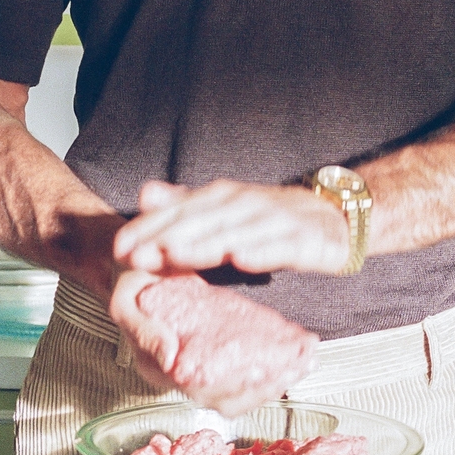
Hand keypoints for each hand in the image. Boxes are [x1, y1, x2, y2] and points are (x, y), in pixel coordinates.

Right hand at [106, 268, 308, 416]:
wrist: (133, 261)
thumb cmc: (128, 280)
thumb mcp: (125, 301)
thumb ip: (143, 331)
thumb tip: (170, 359)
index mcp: (160, 369)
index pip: (205, 393)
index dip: (240, 389)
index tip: (268, 374)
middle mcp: (183, 373)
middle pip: (231, 396)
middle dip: (270, 384)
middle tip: (300, 365)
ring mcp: (201, 360)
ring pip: (243, 383)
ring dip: (276, 375)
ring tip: (305, 358)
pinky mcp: (216, 344)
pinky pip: (246, 362)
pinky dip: (272, 359)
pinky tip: (294, 348)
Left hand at [111, 179, 349, 278]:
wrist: (335, 216)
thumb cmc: (271, 217)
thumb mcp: (224, 209)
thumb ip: (185, 204)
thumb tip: (145, 193)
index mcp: (222, 197)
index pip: (179, 212)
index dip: (148, 228)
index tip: (119, 247)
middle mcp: (244, 205)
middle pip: (200, 222)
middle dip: (166, 239)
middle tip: (135, 257)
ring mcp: (273, 221)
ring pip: (234, 233)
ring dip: (204, 244)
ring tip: (174, 255)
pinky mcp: (303, 240)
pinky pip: (280, 247)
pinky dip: (262, 252)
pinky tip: (243, 260)